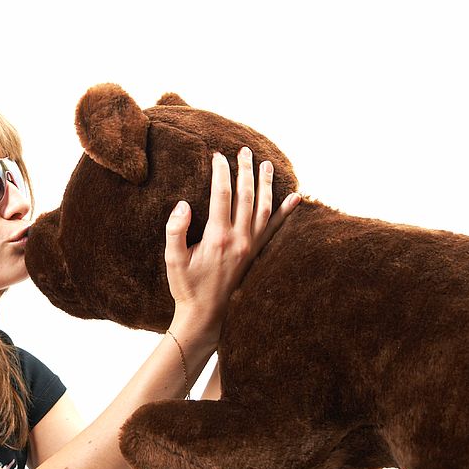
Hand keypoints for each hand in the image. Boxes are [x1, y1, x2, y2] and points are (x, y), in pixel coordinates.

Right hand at [164, 147, 299, 341]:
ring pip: (264, 208)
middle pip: (246, 196)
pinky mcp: (257, 256)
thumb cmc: (186, 288)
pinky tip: (296, 198)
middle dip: (245, 170)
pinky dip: (286, 213)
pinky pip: (275, 230)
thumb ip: (175, 230)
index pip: (222, 194)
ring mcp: (251, 248)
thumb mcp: (172, 260)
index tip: (217, 156)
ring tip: (266, 164)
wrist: (205, 317)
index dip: (221, 172)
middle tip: (244, 151)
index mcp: (217, 237)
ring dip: (266, 184)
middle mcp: (239, 240)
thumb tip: (183, 205)